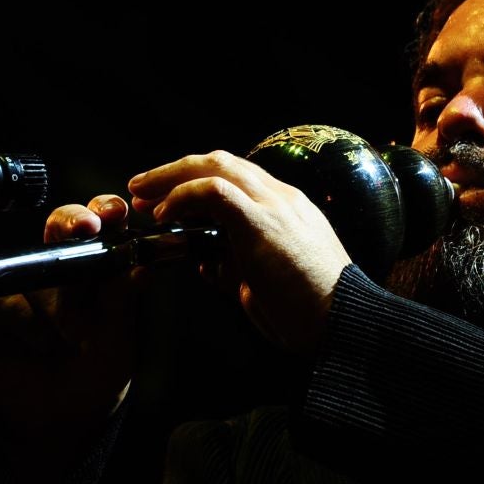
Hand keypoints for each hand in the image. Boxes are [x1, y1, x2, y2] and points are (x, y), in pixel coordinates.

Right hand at [0, 194, 136, 441]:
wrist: (55, 428)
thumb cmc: (92, 384)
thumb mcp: (118, 342)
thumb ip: (122, 301)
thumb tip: (138, 263)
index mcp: (96, 276)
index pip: (100, 231)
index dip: (105, 215)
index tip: (114, 213)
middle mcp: (59, 274)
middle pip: (60, 228)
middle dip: (73, 223)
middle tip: (87, 228)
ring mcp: (24, 289)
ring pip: (36, 265)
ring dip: (58, 302)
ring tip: (69, 340)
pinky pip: (8, 299)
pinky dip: (28, 323)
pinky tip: (40, 346)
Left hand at [129, 151, 351, 354]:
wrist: (341, 321)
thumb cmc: (310, 310)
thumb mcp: (268, 279)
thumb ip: (239, 263)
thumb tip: (205, 264)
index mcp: (287, 208)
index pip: (236, 177)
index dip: (195, 181)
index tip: (165, 198)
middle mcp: (282, 198)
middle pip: (220, 162)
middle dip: (175, 171)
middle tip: (142, 189)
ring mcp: (274, 205)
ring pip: (214, 167)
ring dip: (170, 178)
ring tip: (142, 197)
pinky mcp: (262, 221)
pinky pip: (213, 192)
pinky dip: (182, 198)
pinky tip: (164, 216)